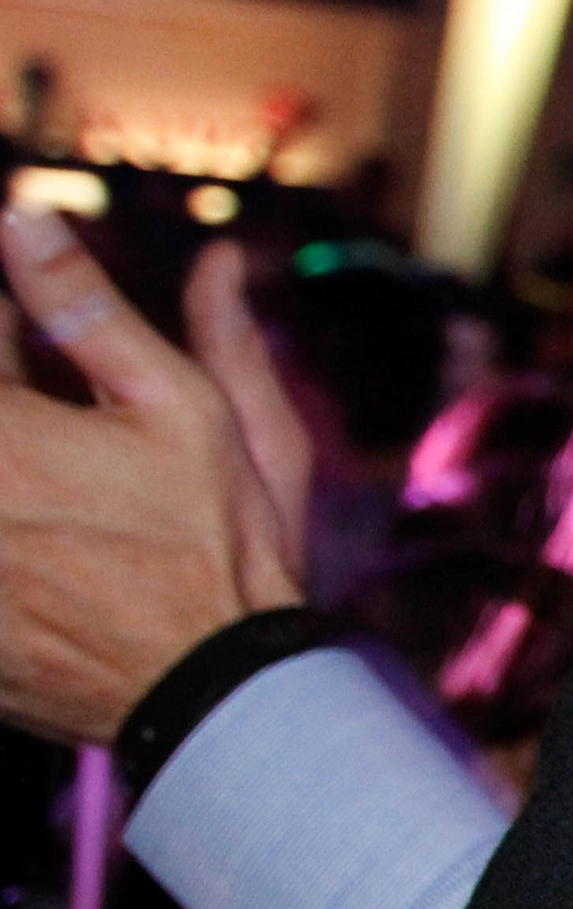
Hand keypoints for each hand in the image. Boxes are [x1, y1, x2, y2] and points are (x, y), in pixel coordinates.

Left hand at [0, 215, 312, 743]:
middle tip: (68, 429)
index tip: (42, 349)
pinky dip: (14, 527)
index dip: (9, 324)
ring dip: (25, 470)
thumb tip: (27, 213)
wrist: (209, 695)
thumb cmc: (216, 546)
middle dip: (22, 390)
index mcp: (5, 427)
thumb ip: (91, 307)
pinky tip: (55, 537)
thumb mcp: (184, 408)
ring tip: (69, 488)